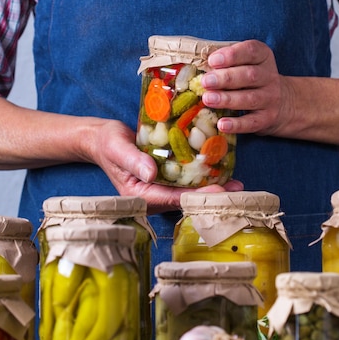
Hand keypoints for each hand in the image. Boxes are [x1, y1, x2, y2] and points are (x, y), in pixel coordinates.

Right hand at [87, 119, 243, 213]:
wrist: (101, 139)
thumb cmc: (107, 143)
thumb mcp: (118, 148)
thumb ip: (133, 161)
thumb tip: (151, 173)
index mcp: (139, 196)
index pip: (173, 199)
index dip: (197, 196)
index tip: (218, 190)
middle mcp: (151, 197)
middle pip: (185, 199)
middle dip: (210, 195)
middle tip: (237, 189)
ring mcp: (158, 189)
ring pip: (188, 192)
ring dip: (211, 188)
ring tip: (236, 183)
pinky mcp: (164, 179)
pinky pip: (185, 182)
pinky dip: (202, 177)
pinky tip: (219, 170)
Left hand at [201, 39, 290, 135]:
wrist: (284, 103)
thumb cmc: (253, 79)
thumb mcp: (247, 63)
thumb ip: (227, 62)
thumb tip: (200, 65)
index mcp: (263, 57)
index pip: (251, 51)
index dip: (232, 55)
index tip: (212, 60)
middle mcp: (269, 77)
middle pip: (249, 76)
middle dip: (225, 78)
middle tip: (205, 82)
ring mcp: (270, 99)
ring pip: (249, 99)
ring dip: (227, 99)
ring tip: (207, 99)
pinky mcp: (267, 119)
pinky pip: (252, 122)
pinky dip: (236, 125)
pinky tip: (221, 125)